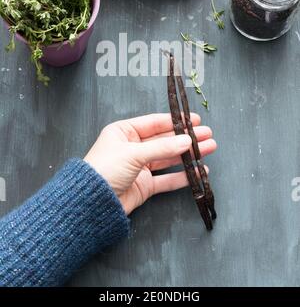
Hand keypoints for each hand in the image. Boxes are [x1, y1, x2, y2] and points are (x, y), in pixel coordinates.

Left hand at [84, 113, 216, 214]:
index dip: (175, 121)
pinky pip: (167, 179)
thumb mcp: (133, 153)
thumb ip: (162, 148)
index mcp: (124, 132)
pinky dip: (183, 176)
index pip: (154, 123)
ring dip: (188, 155)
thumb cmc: (104, 169)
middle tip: (207, 135)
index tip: (195, 120)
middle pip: (165, 140)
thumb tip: (187, 141)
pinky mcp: (144, 185)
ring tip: (209, 149)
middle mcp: (132, 147)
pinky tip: (199, 172)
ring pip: (168, 158)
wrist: (92, 203)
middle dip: (186, 138)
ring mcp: (139, 167)